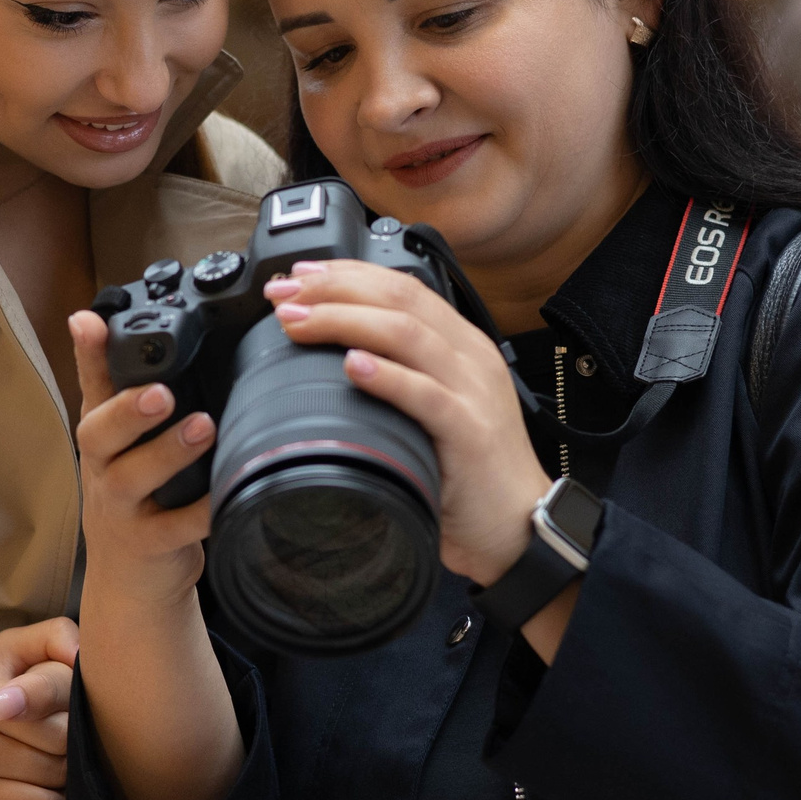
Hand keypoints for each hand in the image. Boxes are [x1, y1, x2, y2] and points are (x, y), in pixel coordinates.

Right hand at [66, 309, 214, 621]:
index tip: (87, 320)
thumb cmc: (140, 500)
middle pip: (96, 433)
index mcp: (104, 437)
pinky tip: (224, 494)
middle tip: (161, 392)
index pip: (92, 386)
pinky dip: (200, 512)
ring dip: (166, 452)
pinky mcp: (147, 546)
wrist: (132, 583)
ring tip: (204, 426)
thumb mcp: (132, 445)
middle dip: (126, 410)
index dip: (87, 353)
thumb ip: (141, 396)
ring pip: (130, 478)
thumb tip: (165, 332)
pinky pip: (173, 529)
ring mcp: (120, 509)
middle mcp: (102, 469)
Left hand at [267, 260, 553, 587]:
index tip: (297, 278)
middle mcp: (470, 357)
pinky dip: (386, 376)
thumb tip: (336, 354)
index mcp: (461, 344)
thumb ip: (401, 374)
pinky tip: (351, 365)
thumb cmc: (468, 468)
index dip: (346, 275)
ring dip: (344, 321)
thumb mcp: (435, 406)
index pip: (402, 286)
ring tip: (298, 322)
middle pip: (399, 299)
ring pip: (407, 335)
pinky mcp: (470, 433)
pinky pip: (426, 396)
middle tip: (283, 296)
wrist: (517, 525)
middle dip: (334, 289)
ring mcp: (473, 392)